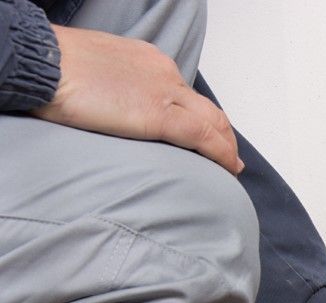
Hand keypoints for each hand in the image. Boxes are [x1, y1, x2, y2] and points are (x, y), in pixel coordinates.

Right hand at [33, 25, 242, 173]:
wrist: (44, 61)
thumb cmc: (56, 68)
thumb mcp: (97, 72)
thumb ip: (117, 89)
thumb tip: (118, 108)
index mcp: (149, 61)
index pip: (186, 93)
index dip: (202, 117)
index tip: (207, 134)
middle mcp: (165, 74)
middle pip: (208, 109)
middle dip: (223, 135)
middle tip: (230, 157)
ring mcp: (165, 94)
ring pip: (213, 123)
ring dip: (226, 148)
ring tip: (231, 169)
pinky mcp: (159, 116)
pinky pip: (203, 137)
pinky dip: (220, 155)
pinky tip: (226, 169)